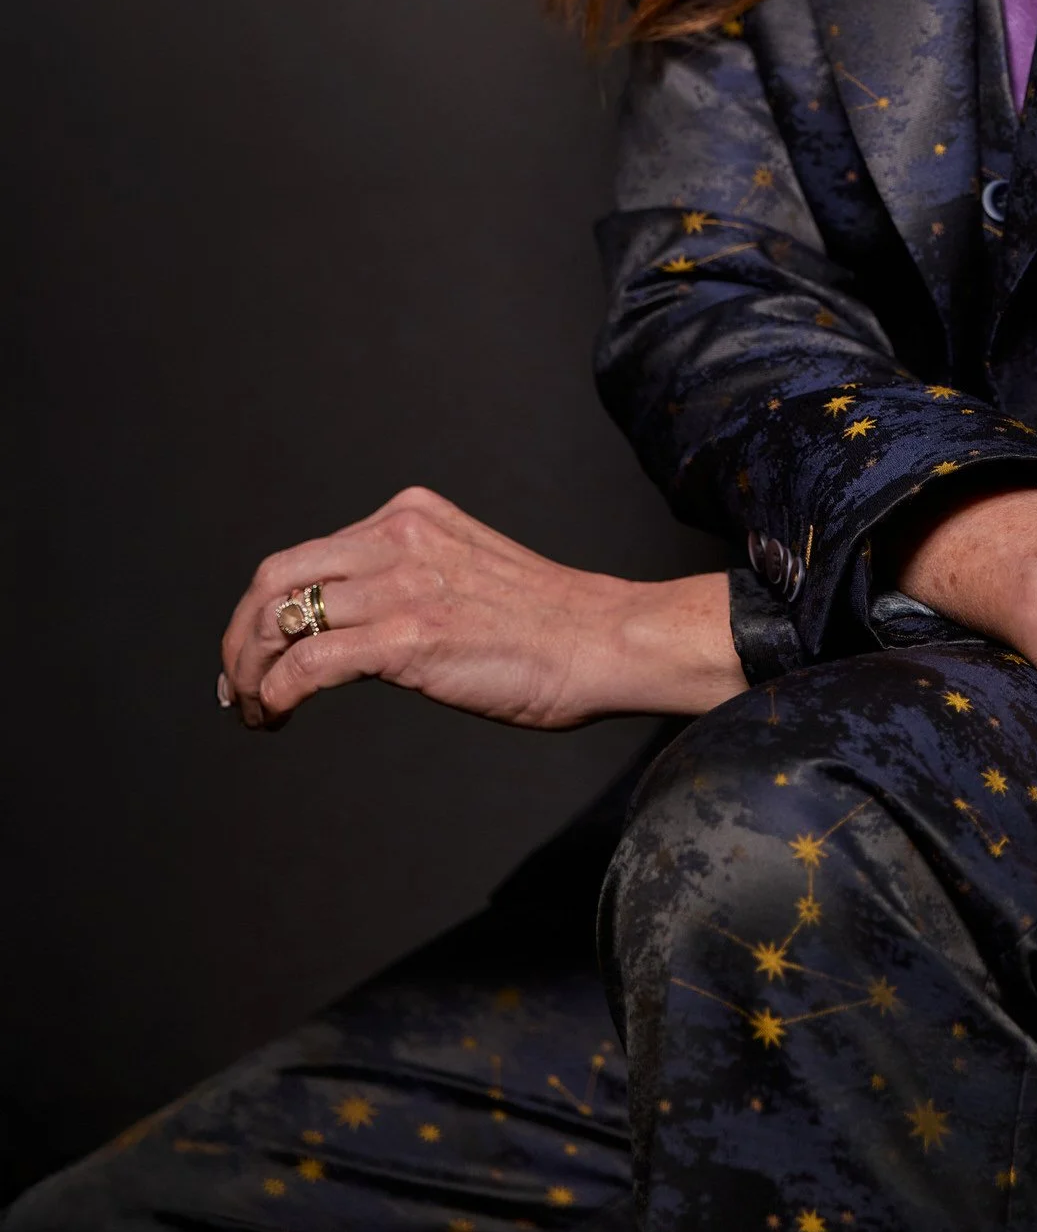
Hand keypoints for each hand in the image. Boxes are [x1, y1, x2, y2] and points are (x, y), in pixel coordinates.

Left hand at [217, 486, 747, 730]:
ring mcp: (402, 583)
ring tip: (256, 710)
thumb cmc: (548, 624)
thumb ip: (409, 577)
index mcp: (411, 514)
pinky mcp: (408, 636)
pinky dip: (274, 694)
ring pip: (280, 619)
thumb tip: (347, 628)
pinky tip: (277, 716)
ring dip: (251, 674)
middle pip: (275, 577)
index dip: (264, 609)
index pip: (306, 555)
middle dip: (241, 636)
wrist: (604, 640)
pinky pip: (307, 663)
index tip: (255, 654)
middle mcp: (398, 536)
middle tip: (237, 685)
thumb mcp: (465, 570)